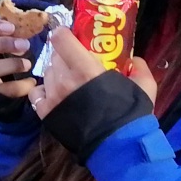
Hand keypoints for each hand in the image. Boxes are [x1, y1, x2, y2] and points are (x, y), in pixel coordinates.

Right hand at [0, 16, 35, 100]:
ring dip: (9, 65)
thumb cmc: (1, 54)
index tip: (11, 28)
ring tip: (27, 64)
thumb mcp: (2, 39)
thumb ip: (9, 31)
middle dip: (0, 44)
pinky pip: (0, 91)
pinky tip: (30, 81)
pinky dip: (18, 87)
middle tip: (24, 45)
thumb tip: (28, 23)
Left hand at [27, 26, 158, 119]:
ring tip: (70, 82)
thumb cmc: (130, 114)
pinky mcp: (45, 113)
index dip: (64, 34)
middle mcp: (64, 80)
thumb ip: (138, 68)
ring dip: (56, 73)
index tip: (70, 36)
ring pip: (47, 73)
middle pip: (54, 56)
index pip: (60, 39)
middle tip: (76, 62)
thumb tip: (133, 60)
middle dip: (64, 55)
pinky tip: (55, 93)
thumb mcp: (144, 86)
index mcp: (85, 69)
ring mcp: (52, 97)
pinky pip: (36, 93)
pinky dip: (43, 90)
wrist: (117, 147)